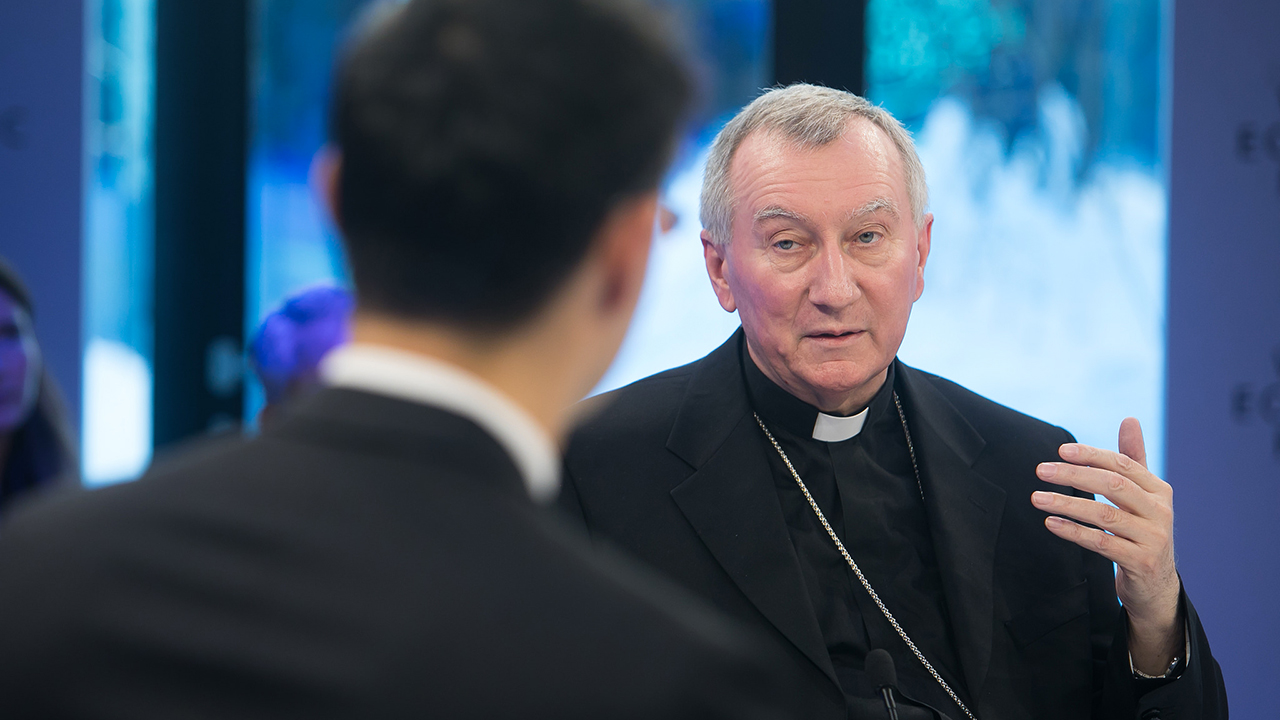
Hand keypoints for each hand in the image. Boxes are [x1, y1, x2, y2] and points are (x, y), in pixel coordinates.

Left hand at [1030, 418, 1183, 674]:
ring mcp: (1152, 538)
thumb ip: (1133, 459)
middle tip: (1040, 470)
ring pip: (1104, 515)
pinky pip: (1101, 543)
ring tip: (1036, 498)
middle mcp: (1160, 512)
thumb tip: (1129, 418)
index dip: (1091, 455)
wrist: (1156, 586)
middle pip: (1113, 486)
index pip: (1122, 465)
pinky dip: (1073, 532)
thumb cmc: (1142, 531)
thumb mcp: (1142, 495)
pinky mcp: (1140, 562)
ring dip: (1066, 504)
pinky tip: (1050, 523)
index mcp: (1159, 491)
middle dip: (1074, 476)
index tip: (1060, 451)